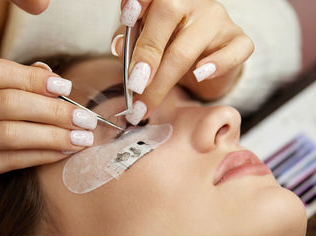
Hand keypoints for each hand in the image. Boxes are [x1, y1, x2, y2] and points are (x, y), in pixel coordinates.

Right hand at [0, 57, 96, 219]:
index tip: (64, 88)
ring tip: (82, 138)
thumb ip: (11, 83)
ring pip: (11, 133)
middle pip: (8, 102)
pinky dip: (42, 155)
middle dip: (54, 110)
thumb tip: (49, 73)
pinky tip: (63, 152)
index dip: (32, 78)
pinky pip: (11, 160)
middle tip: (84, 118)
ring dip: (53, 135)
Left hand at [112, 0, 253, 123]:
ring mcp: (217, 19)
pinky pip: (234, 51)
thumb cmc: (170, 48)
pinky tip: (200, 76)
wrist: (207, 62)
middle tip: (134, 86)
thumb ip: (131, 42)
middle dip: (147, 55)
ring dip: (164, 79)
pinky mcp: (239, 40)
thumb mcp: (145, 43)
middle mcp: (192, 2)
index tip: (127, 19)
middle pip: (167, 17)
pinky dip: (217, 65)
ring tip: (147, 103)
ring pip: (189, 45)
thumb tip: (119, 47)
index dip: (138, 4)